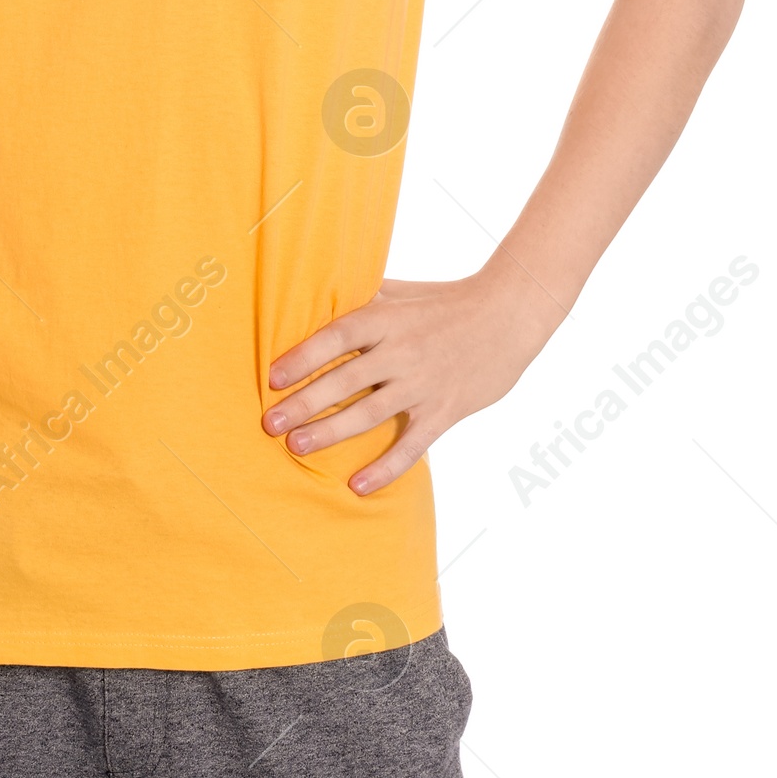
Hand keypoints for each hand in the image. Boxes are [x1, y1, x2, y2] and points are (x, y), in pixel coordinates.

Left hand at [263, 266, 561, 496]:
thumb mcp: (402, 291)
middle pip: (344, 380)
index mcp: (387, 318)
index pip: (336, 336)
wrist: (507, 315)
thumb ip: (363, 298)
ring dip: (331, 433)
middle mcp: (401, 351)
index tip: (272, 377)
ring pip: (370, 414)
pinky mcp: (444, 411)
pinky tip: (357, 486)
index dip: (303, 356)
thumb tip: (317, 295)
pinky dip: (385, 468)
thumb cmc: (446, 301)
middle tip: (269, 423)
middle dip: (304, 403)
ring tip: (297, 447)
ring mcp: (423, 383)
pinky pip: (411, 445)